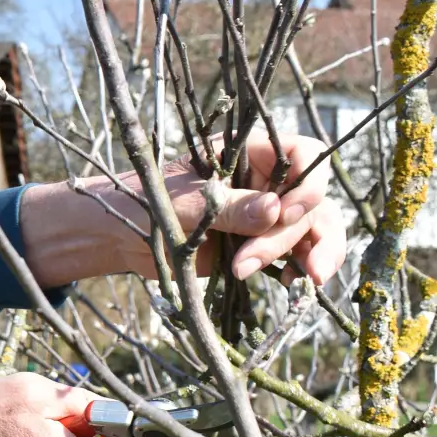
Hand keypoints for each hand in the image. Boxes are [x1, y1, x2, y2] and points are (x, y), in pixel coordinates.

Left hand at [20, 133, 346, 286]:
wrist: (123, 237)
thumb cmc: (147, 203)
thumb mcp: (186, 205)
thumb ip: (230, 208)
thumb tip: (276, 209)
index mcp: (248, 152)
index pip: (303, 154)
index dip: (307, 182)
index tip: (287, 211)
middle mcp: (265, 179)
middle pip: (309, 199)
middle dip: (287, 233)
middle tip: (250, 259)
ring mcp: (267, 212)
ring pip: (313, 227)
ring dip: (310, 253)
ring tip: (302, 280)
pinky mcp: (261, 242)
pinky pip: (297, 252)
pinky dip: (301, 267)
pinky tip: (293, 284)